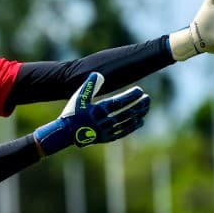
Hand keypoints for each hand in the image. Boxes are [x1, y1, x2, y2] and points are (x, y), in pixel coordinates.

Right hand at [33, 72, 149, 155]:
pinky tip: (140, 121)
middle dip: (138, 105)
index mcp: (97, 111)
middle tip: (148, 98)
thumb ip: (89, 85)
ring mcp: (106, 131)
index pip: (119, 103)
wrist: (65, 133)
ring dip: (138, 115)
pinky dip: (132, 126)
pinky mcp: (106, 138)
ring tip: (146, 107)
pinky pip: (123, 132)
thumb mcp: (78, 97)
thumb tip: (99, 74)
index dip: (130, 96)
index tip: (140, 90)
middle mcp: (103, 122)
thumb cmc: (72, 113)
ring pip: (126, 123)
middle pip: (126, 113)